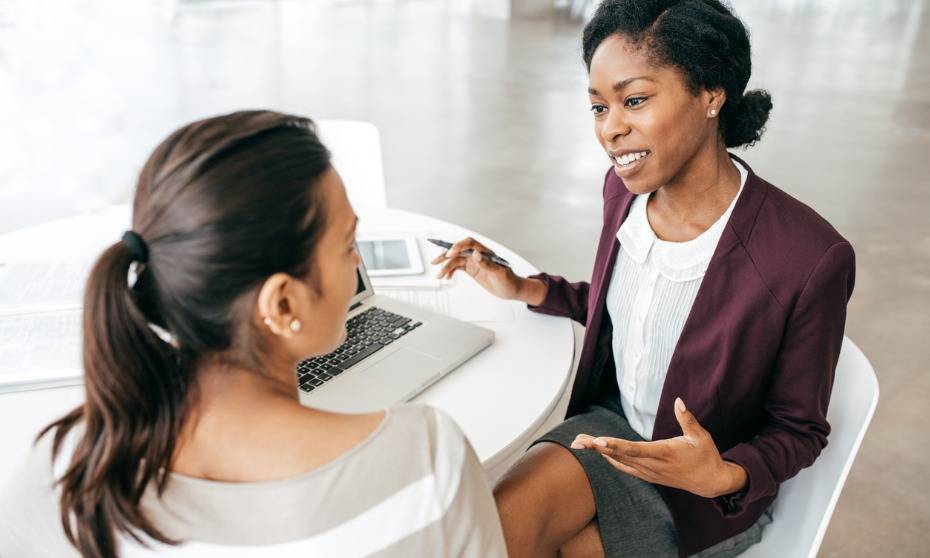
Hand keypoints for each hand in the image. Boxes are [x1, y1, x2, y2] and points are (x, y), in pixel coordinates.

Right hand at [431, 237, 524, 300]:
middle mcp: (478, 255)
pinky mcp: (472, 269)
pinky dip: (451, 271)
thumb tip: (476, 254)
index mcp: (486, 253)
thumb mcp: (500, 273)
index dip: (459, 246)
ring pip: (456, 260)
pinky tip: (447, 277)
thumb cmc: (509, 281)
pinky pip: (458, 267)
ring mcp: (474, 262)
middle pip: (459, 250)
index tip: (450, 254)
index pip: (470, 244)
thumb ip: (487, 263)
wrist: (511, 289)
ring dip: (446, 266)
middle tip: (436, 261)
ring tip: (439, 275)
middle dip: (446, 255)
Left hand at [570, 398, 747, 498]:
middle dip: (597, 447)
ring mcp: (649, 472)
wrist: (710, 482)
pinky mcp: (649, 476)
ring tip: (580, 443)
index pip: (634, 449)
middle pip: (620, 455)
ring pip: (619, 461)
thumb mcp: (700, 436)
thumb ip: (687, 419)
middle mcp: (653, 465)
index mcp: (664, 453)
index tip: (597, 442)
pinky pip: (626, 467)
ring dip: (599, 452)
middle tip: (577, 440)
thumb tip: (678, 401)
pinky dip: (611, 459)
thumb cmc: (705, 456)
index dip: (614, 445)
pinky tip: (600, 453)